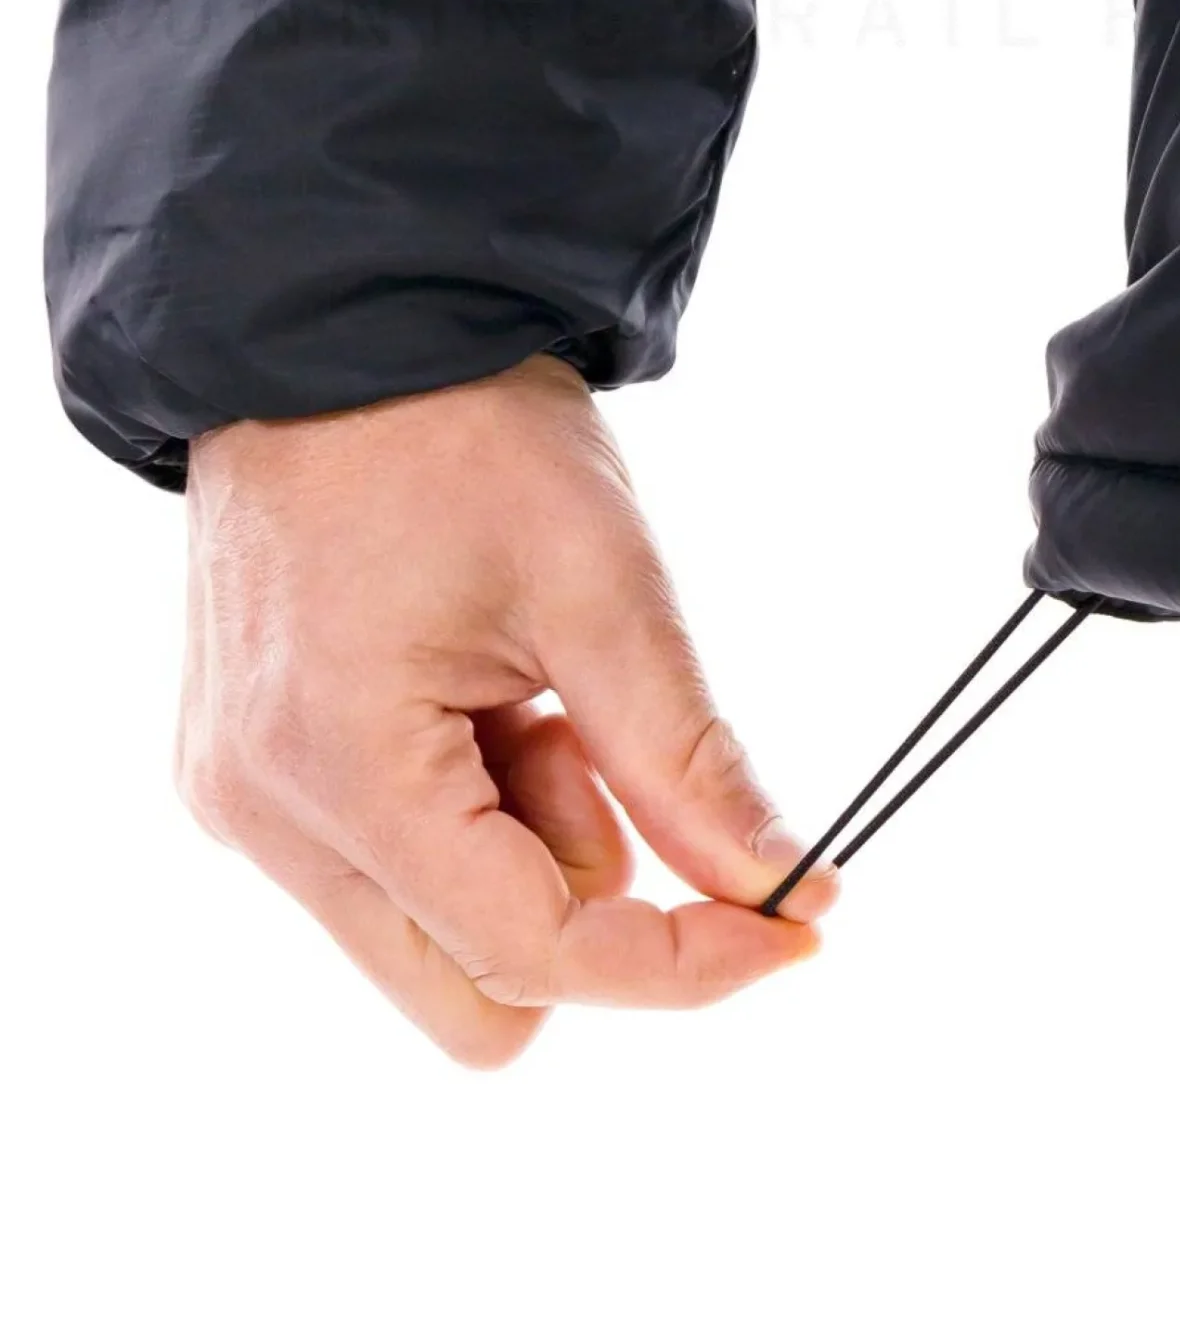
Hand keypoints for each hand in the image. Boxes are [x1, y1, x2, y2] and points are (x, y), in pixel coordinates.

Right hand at [177, 354, 832, 1064]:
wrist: (334, 325)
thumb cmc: (458, 429)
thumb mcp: (600, 583)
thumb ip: (684, 760)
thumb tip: (783, 888)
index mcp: (342, 767)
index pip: (533, 956)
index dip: (684, 964)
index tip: (794, 927)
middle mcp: (268, 814)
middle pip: (473, 994)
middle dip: (583, 905)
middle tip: (604, 749)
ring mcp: (244, 800)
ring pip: (434, 937)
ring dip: (525, 848)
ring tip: (530, 689)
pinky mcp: (245, 774)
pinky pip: (387, 869)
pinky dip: (467, 813)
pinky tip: (476, 688)